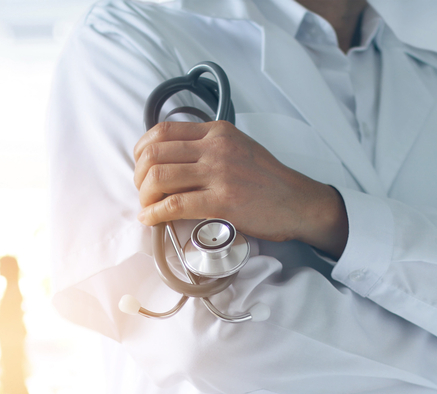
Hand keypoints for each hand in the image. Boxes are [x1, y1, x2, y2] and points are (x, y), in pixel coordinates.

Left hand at [133, 121, 348, 256]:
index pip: (162, 130)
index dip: (141, 151)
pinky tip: (150, 219)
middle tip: (143, 192)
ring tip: (147, 206)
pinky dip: (154, 213)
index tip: (140, 168)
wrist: (298, 202)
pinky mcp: (222, 200)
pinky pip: (175, 204)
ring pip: (159, 177)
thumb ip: (205, 147)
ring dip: (144, 196)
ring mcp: (219, 173)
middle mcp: (216, 147)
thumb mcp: (236, 147)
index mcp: (216, 132)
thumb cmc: (266, 179)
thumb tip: (169, 158)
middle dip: (138, 176)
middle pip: (154, 154)